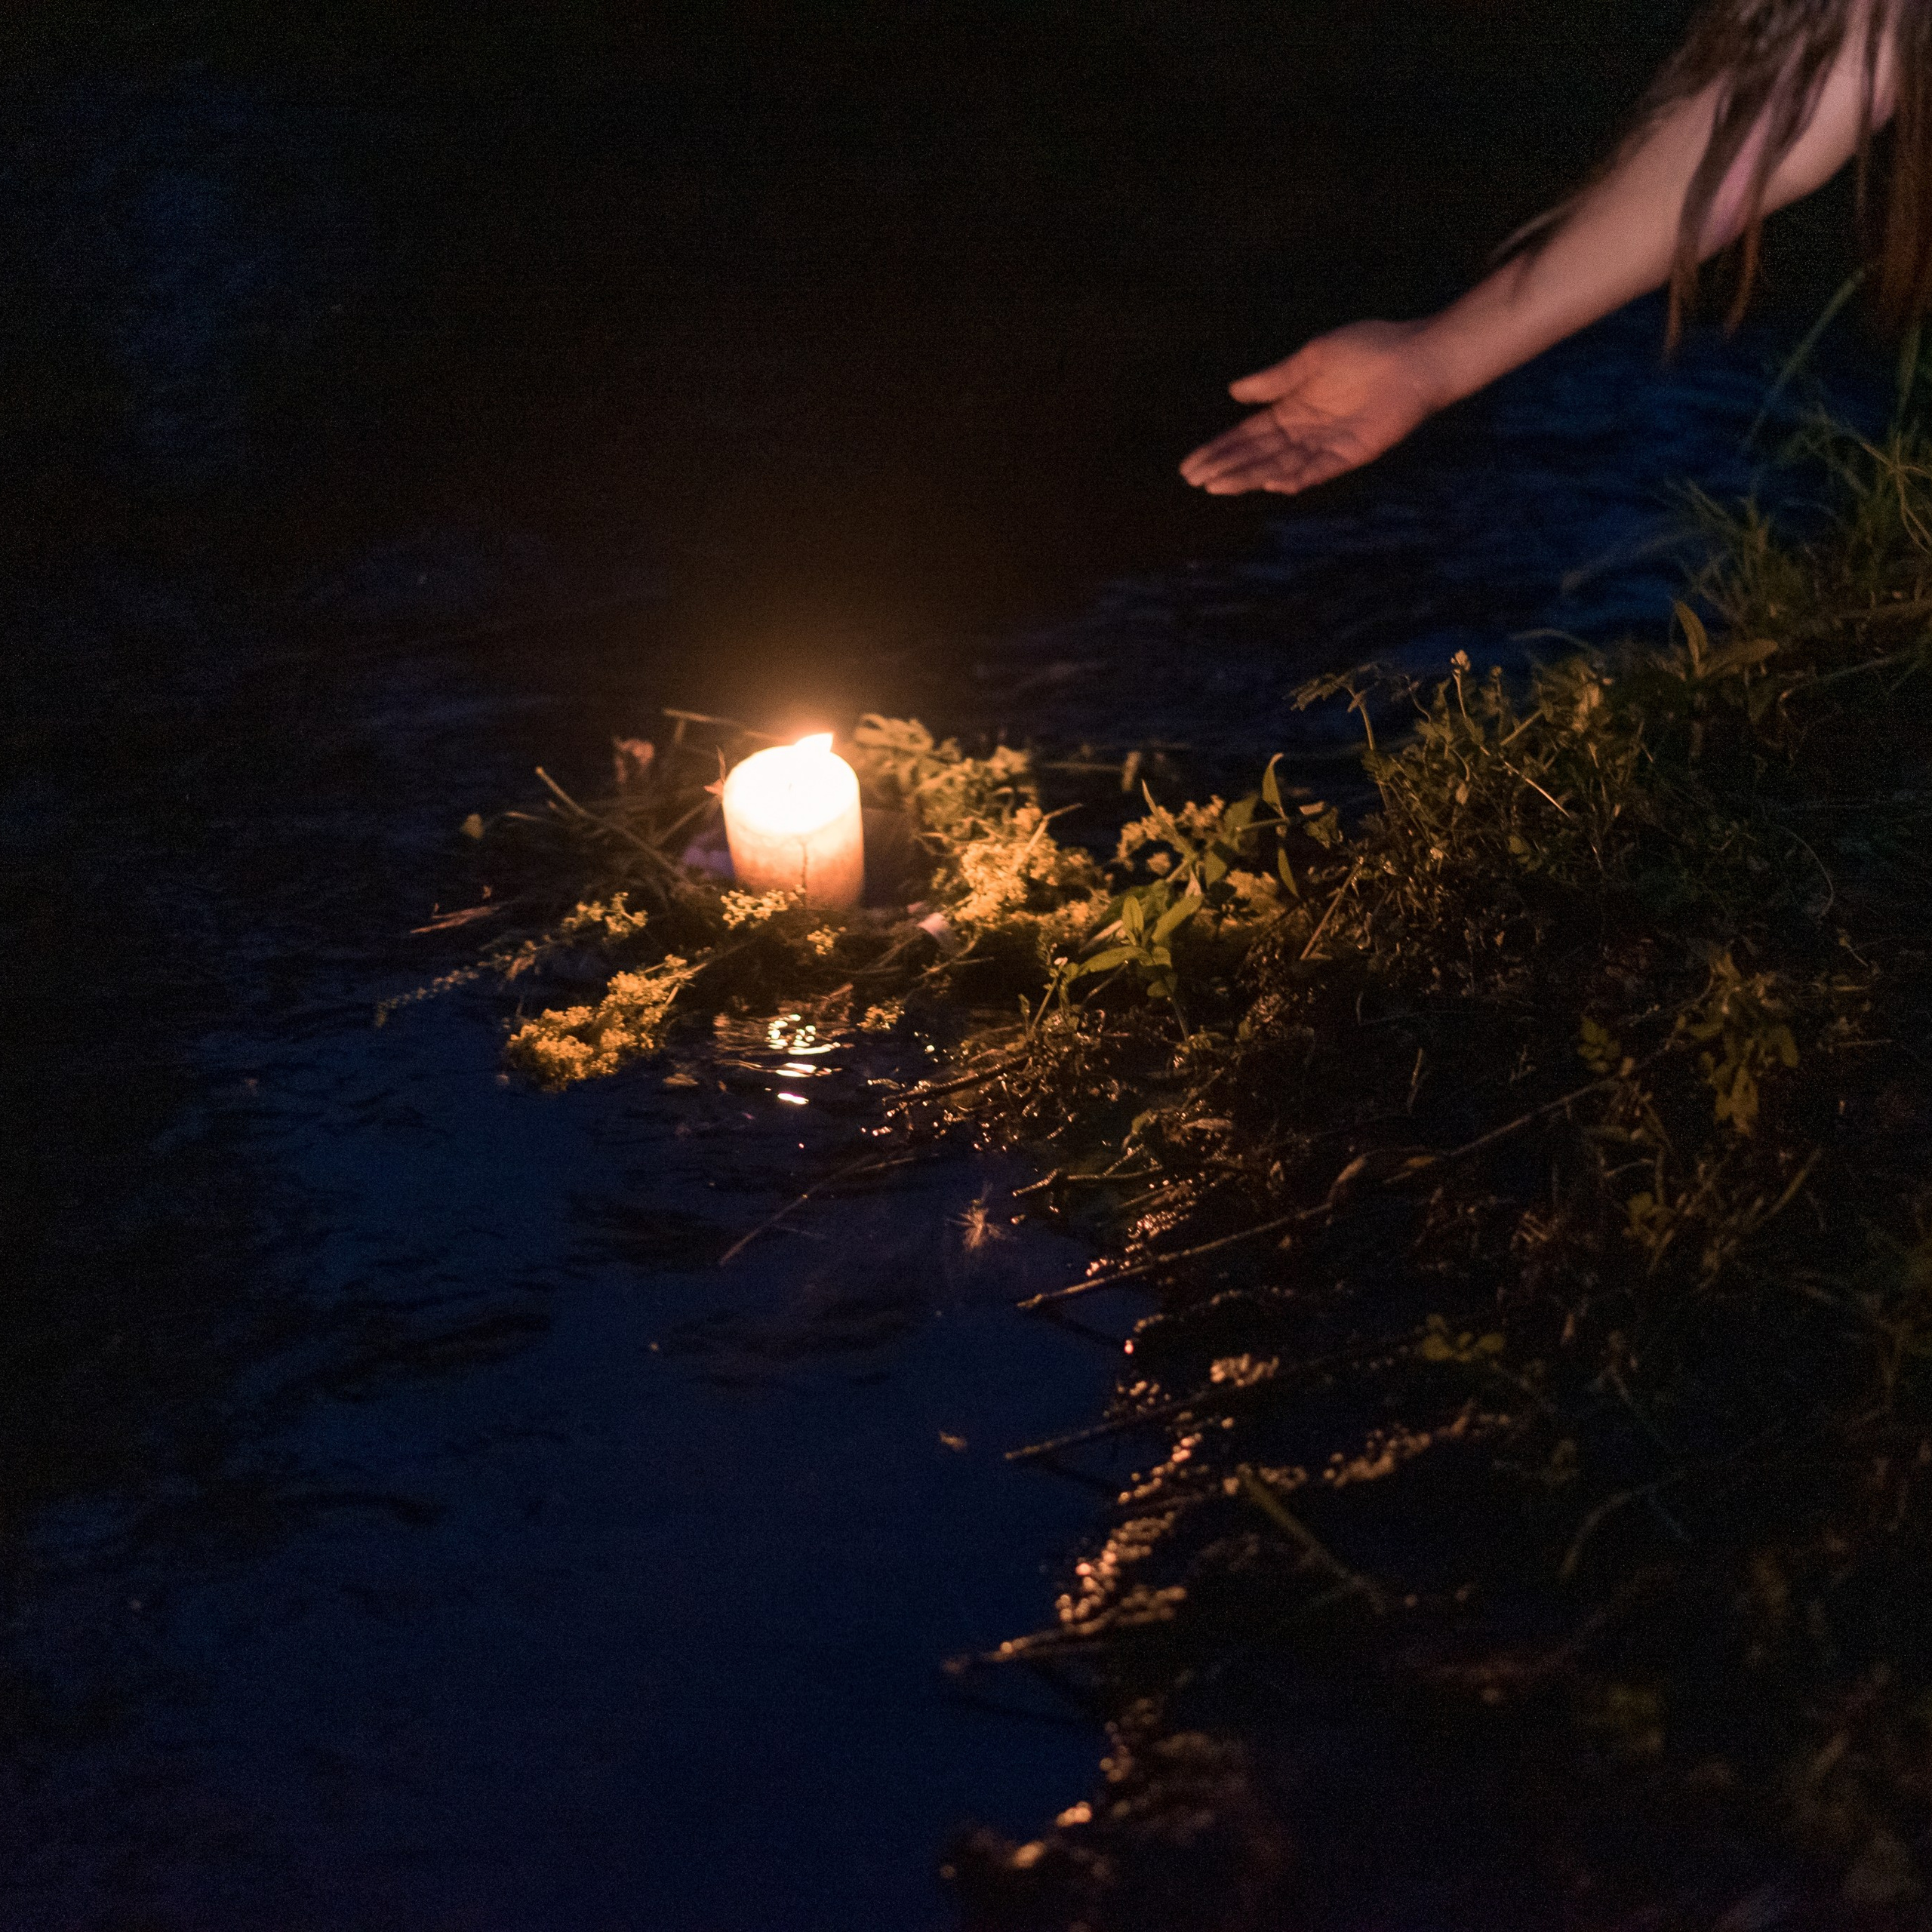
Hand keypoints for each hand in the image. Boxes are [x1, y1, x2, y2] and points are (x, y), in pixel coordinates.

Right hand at [1179, 319, 1449, 496]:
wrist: (1417, 356)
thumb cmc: (1370, 348)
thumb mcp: (1312, 358)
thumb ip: (1275, 379)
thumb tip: (1234, 392)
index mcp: (1294, 408)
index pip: (1248, 435)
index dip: (1219, 448)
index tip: (1191, 464)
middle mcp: (1306, 431)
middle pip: (1257, 455)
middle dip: (1225, 467)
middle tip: (1195, 480)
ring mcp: (1328, 444)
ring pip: (1280, 466)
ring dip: (1249, 478)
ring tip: (1218, 486)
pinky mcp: (1352, 452)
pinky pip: (1318, 470)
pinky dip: (1295, 478)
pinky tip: (1269, 484)